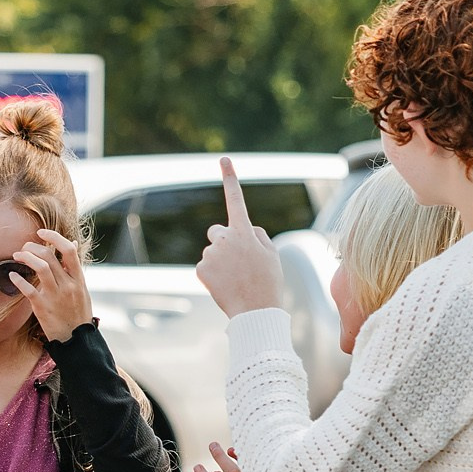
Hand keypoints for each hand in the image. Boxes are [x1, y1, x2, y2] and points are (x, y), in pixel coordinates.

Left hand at [9, 229, 93, 341]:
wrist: (76, 341)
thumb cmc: (78, 313)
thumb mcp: (81, 289)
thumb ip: (74, 268)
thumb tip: (72, 244)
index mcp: (78, 279)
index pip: (68, 250)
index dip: (54, 236)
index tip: (41, 232)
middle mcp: (68, 285)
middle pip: (50, 255)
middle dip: (33, 247)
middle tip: (24, 247)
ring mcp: (55, 296)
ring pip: (40, 267)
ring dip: (26, 257)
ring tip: (17, 256)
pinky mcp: (43, 308)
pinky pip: (28, 289)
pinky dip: (18, 279)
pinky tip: (12, 275)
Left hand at [195, 159, 281, 317]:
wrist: (256, 312)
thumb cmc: (268, 283)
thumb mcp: (272, 254)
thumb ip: (257, 235)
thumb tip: (245, 229)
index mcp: (245, 231)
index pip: (236, 199)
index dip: (230, 178)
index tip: (223, 159)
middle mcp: (225, 238)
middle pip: (217, 232)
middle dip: (223, 242)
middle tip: (237, 263)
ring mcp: (211, 253)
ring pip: (212, 252)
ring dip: (220, 262)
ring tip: (235, 279)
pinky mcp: (200, 269)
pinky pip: (205, 267)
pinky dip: (212, 276)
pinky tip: (224, 286)